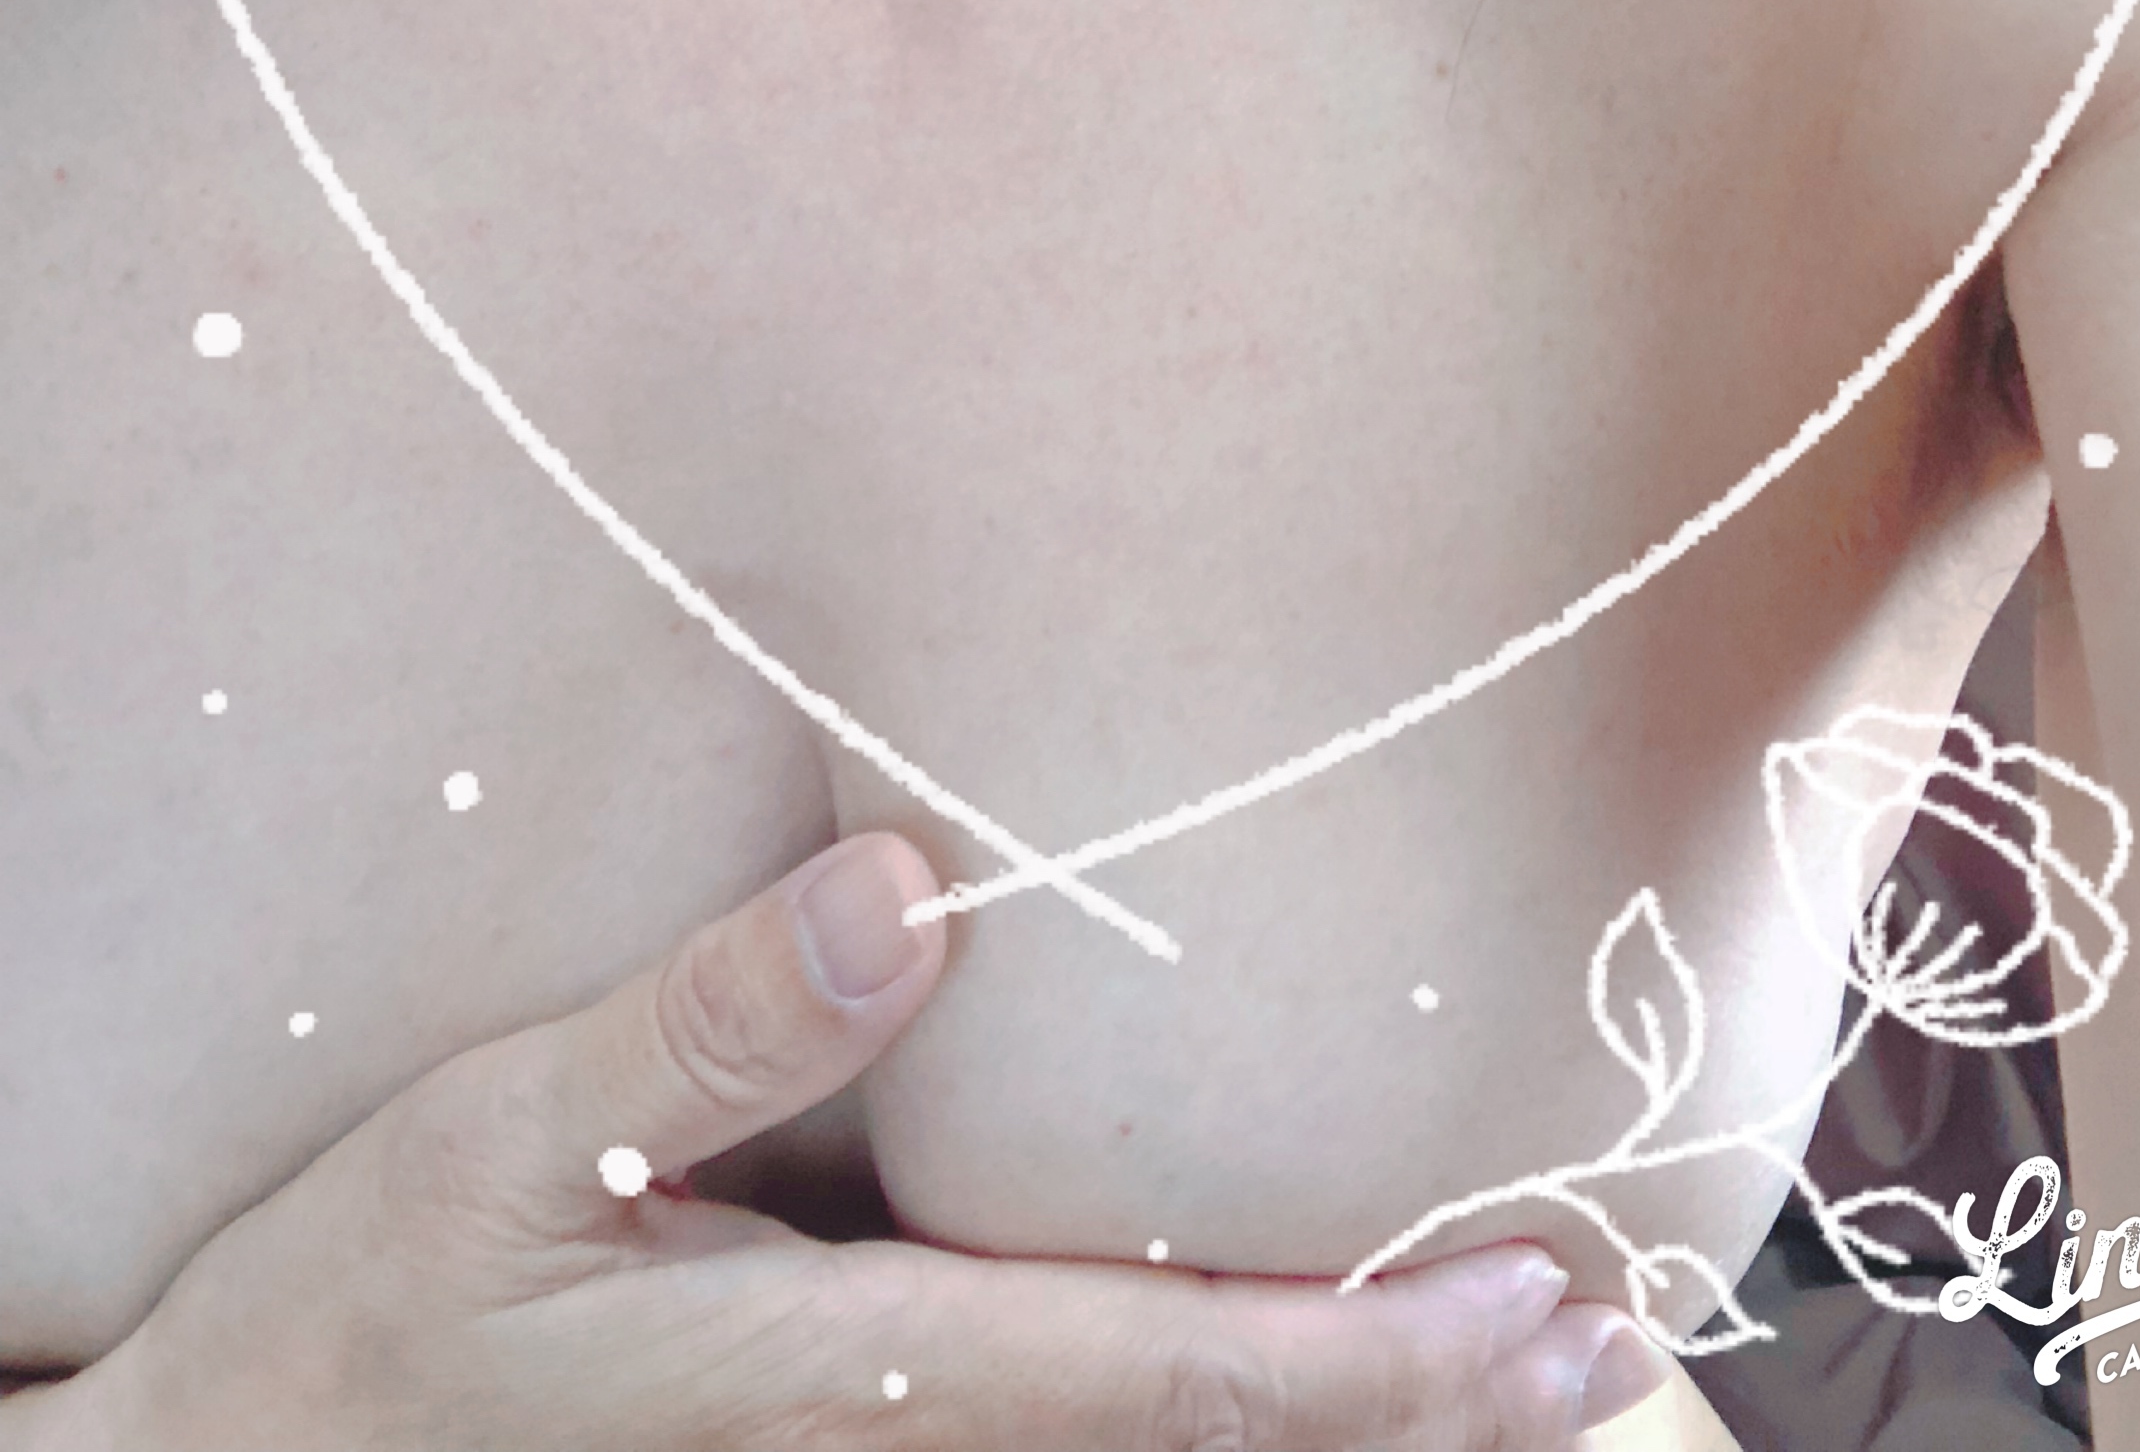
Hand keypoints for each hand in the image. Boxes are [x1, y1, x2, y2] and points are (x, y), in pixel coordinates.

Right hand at [55, 835, 1667, 1446]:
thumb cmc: (366, 1318)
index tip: (1548, 1303)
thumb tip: (907, 893)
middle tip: (1622, 1337)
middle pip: (1216, 1443)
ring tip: (1527, 1349)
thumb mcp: (504, 1144)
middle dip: (1430, 1402)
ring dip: (1356, 1412)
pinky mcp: (840, 1437)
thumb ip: (707, 1024)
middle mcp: (901, 1442)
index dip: (1377, 1350)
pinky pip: (1077, 1433)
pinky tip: (1285, 1341)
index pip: (1168, 1375)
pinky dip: (1227, 1398)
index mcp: (850, 1374)